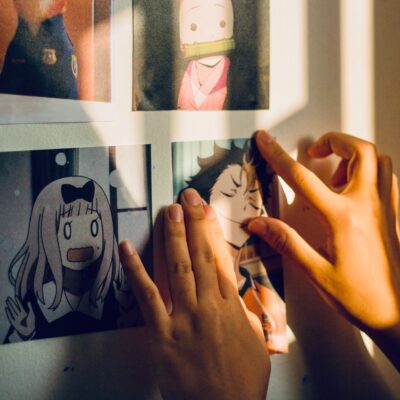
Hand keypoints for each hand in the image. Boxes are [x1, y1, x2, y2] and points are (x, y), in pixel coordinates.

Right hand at [5, 296, 34, 339]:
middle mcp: (20, 315)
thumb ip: (30, 308)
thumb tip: (28, 301)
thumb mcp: (32, 314)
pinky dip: (8, 313)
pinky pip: (10, 317)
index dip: (18, 301)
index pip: (20, 305)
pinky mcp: (14, 323)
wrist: (30, 331)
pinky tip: (6, 309)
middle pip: (15, 307)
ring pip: (12, 311)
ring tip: (7, 302)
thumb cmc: (32, 323)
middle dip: (12, 302)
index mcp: (25, 312)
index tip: (15, 296)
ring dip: (9, 306)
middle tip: (8, 298)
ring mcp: (16, 318)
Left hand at [119, 189, 269, 399]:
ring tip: (168, 212)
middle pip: (199, 255)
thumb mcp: (255, 341)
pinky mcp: (162, 334)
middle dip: (193, 222)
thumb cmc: (242, 381)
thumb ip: (245, 311)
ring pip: (177, 268)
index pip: (220, 258)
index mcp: (231, 307)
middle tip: (186, 198)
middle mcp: (208, 306)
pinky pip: (147, 296)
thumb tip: (236, 290)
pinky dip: (136, 270)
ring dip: (172, 236)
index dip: (212, 230)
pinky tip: (127, 249)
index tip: (206, 209)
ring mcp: (184, 318)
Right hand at [248, 131, 399, 369]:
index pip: (303, 179)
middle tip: (314, 152)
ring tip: (334, 171)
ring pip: (379, 160)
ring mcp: (386, 207)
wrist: (399, 315)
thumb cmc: (359, 297)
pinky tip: (355, 187)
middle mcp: (367, 205)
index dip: (279, 156)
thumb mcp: (316, 273)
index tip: (265, 140)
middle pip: (359, 151)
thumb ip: (286, 243)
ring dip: (354, 154)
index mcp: (342, 218)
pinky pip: (388, 177)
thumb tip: (257, 223)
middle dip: (334, 141)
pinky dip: (370, 170)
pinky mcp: (396, 214)